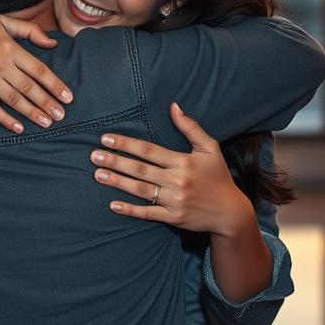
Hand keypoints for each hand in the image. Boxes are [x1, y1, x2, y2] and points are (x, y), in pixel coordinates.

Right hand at [0, 17, 72, 132]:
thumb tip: (52, 44)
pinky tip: (19, 128)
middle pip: (29, 88)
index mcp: (11, 49)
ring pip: (14, 100)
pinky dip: (6, 119)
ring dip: (32, 113)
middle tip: (61, 116)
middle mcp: (1, 65)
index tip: (68, 97)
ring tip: (47, 123)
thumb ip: (30, 30)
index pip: (39, 70)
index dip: (55, 85)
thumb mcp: (3, 22)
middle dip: (47, 103)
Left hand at [90, 102, 254, 237]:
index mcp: (183, 162)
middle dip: (116, 161)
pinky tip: (113, 205)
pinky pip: (148, 213)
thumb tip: (174, 106)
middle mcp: (177, 180)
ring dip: (118, 182)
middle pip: (141, 169)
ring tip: (97, 174)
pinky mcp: (173, 217)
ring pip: (141, 190)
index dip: (127, 144)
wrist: (230, 212)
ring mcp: (174, 200)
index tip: (106, 138)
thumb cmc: (218, 176)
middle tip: (94, 156)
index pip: (149, 150)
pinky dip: (130, 210)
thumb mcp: (210, 148)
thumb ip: (191, 127)